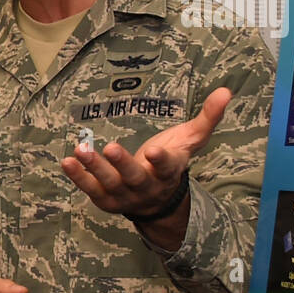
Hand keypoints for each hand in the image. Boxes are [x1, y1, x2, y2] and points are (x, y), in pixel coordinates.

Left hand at [60, 87, 230, 215]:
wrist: (157, 201)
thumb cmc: (171, 162)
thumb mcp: (191, 140)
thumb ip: (207, 118)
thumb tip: (226, 91)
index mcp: (169, 172)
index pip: (167, 167)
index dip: (161, 160)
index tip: (155, 150)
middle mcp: (147, 187)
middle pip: (135, 178)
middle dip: (122, 164)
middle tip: (109, 148)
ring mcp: (125, 196)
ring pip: (110, 184)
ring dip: (94, 168)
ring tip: (80, 150)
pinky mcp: (106, 200)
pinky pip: (91, 190)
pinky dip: (78, 178)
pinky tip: (67, 162)